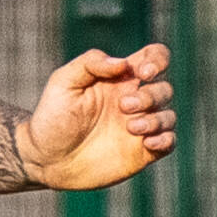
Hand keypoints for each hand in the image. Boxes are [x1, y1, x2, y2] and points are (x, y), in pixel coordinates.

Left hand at [16, 43, 177, 189]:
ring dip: (156, 119)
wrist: (46, 159)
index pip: (154, 57)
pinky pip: (170, 141)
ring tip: (130, 127)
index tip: (143, 73)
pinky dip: (165, 139)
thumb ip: (91, 63)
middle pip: (164, 88)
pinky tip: (147, 143)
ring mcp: (141, 127)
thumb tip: (124, 63)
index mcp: (120, 78)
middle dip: (150, 95)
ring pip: (169, 116)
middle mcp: (135, 100)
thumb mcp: (64, 82)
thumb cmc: (53, 117)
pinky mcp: (144, 151)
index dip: (158, 60)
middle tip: (123, 106)